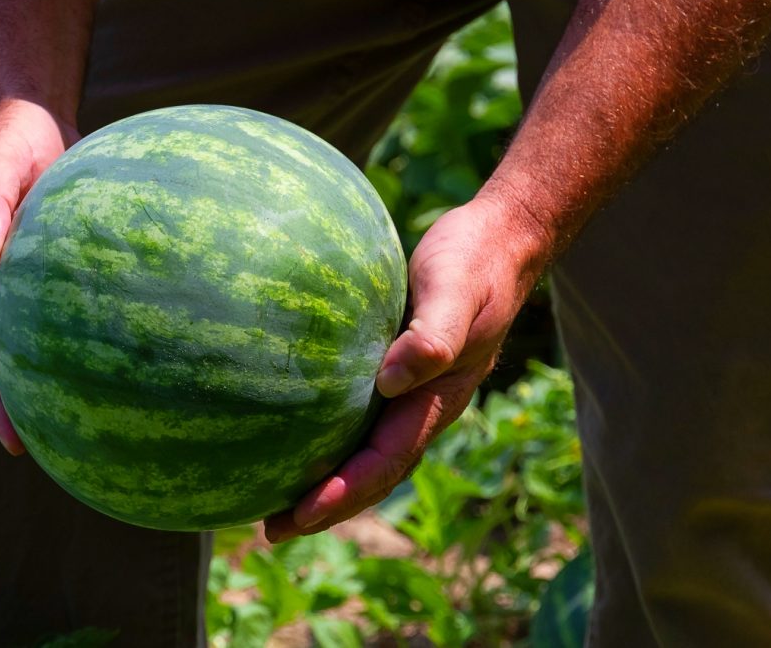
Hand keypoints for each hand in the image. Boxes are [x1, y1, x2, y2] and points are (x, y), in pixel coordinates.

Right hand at [0, 98, 80, 454]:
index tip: (16, 444)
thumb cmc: (11, 139)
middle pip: (24, 362)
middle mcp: (18, 288)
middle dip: (38, 410)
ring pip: (57, 340)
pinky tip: (149, 353)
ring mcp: (46, 279)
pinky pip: (92, 305)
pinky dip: (109, 333)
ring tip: (112, 423)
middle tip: (66, 457)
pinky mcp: (77, 264)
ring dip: (72, 381)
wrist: (31, 116)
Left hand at [263, 193, 548, 541]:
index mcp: (438, 400)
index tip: (300, 514)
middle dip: (326, 506)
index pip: (386, 460)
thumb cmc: (474, 263)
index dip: (344, 492)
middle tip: (273, 530)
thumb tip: (391, 381)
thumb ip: (432, 337)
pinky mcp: (392, 368)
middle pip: (373, 471)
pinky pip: (356, 413)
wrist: (497, 240)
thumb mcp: (455, 292)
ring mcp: (409, 391)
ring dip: (326, 480)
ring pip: (365, 450)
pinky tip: (289, 430)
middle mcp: (421, 406)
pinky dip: (327, 434)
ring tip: (274, 500)